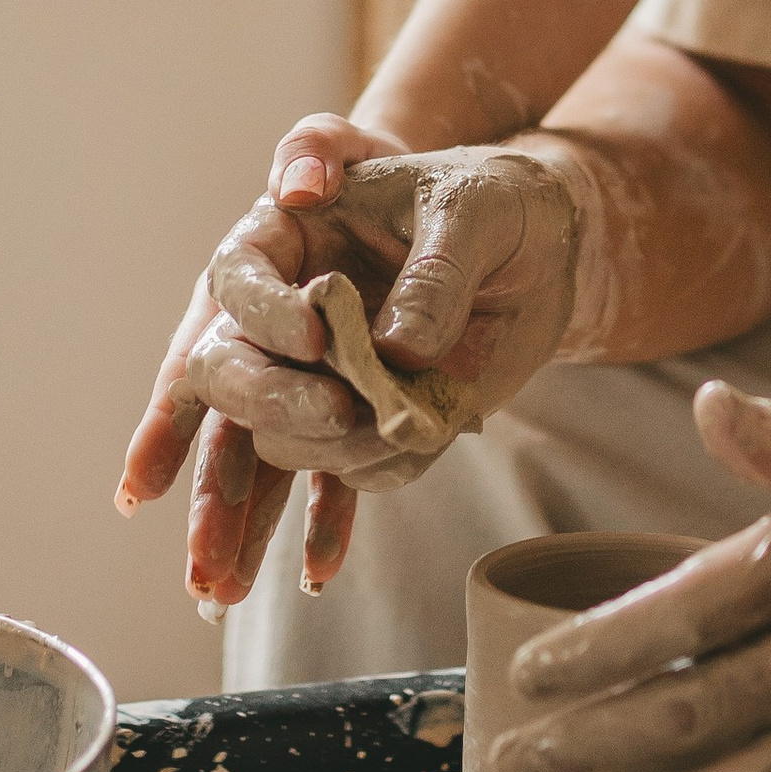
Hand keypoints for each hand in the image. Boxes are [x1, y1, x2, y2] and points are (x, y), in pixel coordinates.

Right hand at [117, 147, 593, 613]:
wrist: (539, 251)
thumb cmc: (491, 201)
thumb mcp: (472, 210)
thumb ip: (435, 272)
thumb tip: (399, 354)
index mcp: (289, 238)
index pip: (239, 277)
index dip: (265, 314)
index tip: (316, 338)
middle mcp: (287, 314)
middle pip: (231, 371)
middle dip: (264, 404)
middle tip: (334, 413)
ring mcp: (321, 376)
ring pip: (264, 442)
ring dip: (271, 491)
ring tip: (283, 530)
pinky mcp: (362, 421)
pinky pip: (329, 479)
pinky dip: (326, 523)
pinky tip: (321, 570)